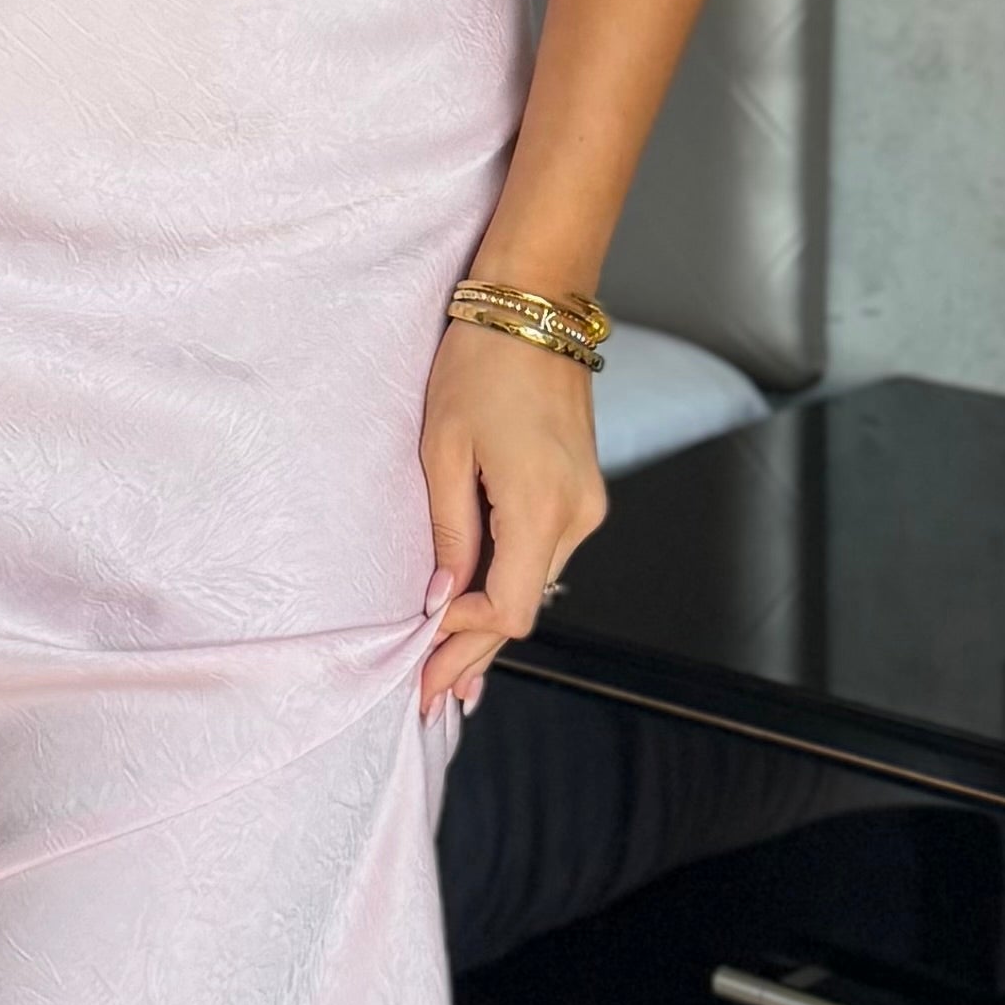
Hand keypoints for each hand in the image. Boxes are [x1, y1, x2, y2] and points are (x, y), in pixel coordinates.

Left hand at [415, 324, 605, 722]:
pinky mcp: (582, 492)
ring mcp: (586, 505)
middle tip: (429, 696)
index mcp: (542, 510)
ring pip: (534, 585)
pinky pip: (542, 556)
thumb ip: (449, 534)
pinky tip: (478, 610)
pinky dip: (509, 585)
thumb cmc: (481, 366)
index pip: (509, 611)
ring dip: (490, 621)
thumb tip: (443, 598)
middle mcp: (577, 517)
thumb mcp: (443, 452)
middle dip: (473, 653)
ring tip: (445, 665)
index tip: (418, 656)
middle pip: (525, 609)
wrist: (535, 308)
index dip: (463, 640)